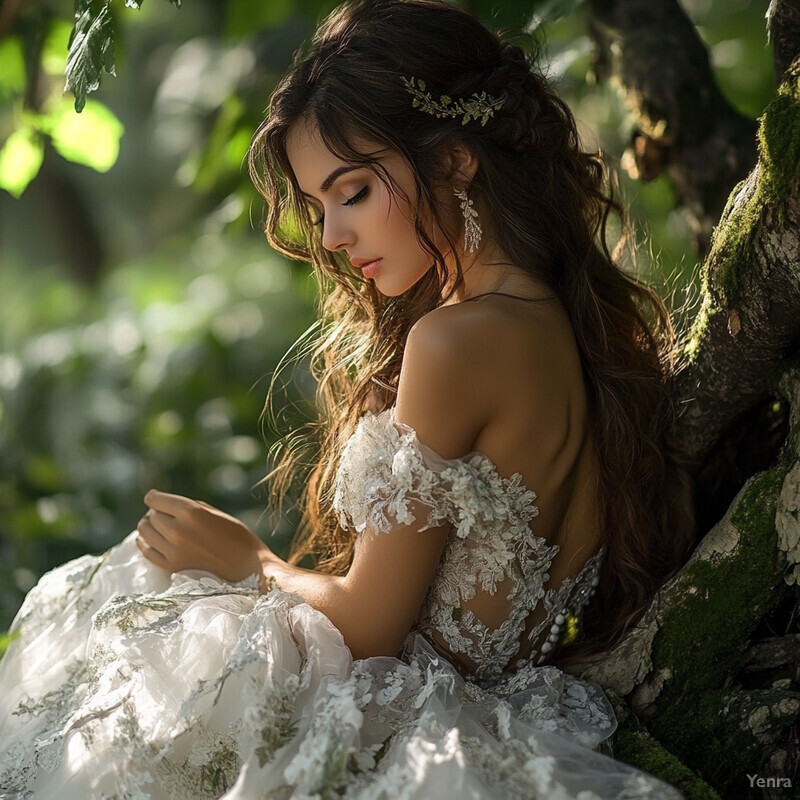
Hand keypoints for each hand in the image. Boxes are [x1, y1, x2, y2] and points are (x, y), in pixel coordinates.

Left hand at [136, 489, 270, 581]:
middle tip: (164, 515)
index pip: (155, 500)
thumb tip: (166, 507)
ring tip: (158, 527)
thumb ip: (189, 507)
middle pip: (151, 516)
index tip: (155, 498)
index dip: (154, 498)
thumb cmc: (236, 536)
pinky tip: (151, 540)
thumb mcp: (215, 513)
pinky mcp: (172, 566)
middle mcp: (178, 530)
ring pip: (144, 532)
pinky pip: (147, 551)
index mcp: (190, 512)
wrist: (246, 567)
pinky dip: (145, 543)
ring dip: (149, 527)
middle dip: (155, 513)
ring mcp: (173, 550)